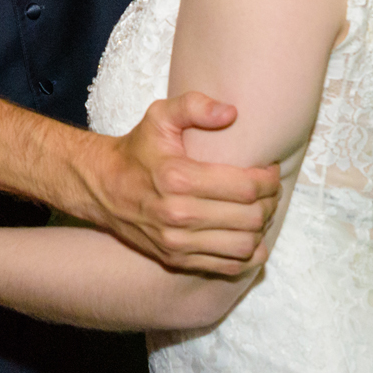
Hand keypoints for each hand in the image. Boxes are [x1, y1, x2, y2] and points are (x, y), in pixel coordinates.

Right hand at [86, 91, 284, 274]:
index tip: (269, 170)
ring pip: (244, 246)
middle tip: (269, 190)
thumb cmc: (137, 149)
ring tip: (259, 210)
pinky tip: (248, 235)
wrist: (102, 187)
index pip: (245, 187)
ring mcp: (177, 243)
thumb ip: (194, 106)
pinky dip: (248, 254)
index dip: (268, 180)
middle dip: (270, 202)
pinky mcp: (177, 260)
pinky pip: (229, 267)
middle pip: (250, 218)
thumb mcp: (159, 116)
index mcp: (177, 178)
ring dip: (262, 229)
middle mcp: (178, 215)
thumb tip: (231, 112)